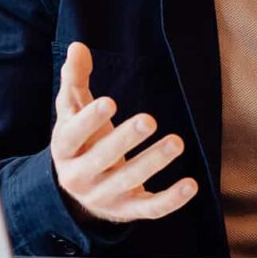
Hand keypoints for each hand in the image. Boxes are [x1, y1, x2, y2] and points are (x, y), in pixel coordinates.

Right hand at [51, 41, 197, 222]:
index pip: (73, 135)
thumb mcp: (73, 112)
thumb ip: (74, 80)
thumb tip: (78, 47)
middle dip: (124, 140)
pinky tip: (191, 184)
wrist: (78, 191)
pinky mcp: (128, 210)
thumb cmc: (81, 140)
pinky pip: (149, 208)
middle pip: (101, 159)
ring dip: (152, 162)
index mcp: (65, 150)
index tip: (110, 102)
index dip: (89, 121)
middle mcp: (80, 177)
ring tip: (176, 142)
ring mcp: (104, 197)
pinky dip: (170, 200)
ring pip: (128, 181)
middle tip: (149, 120)